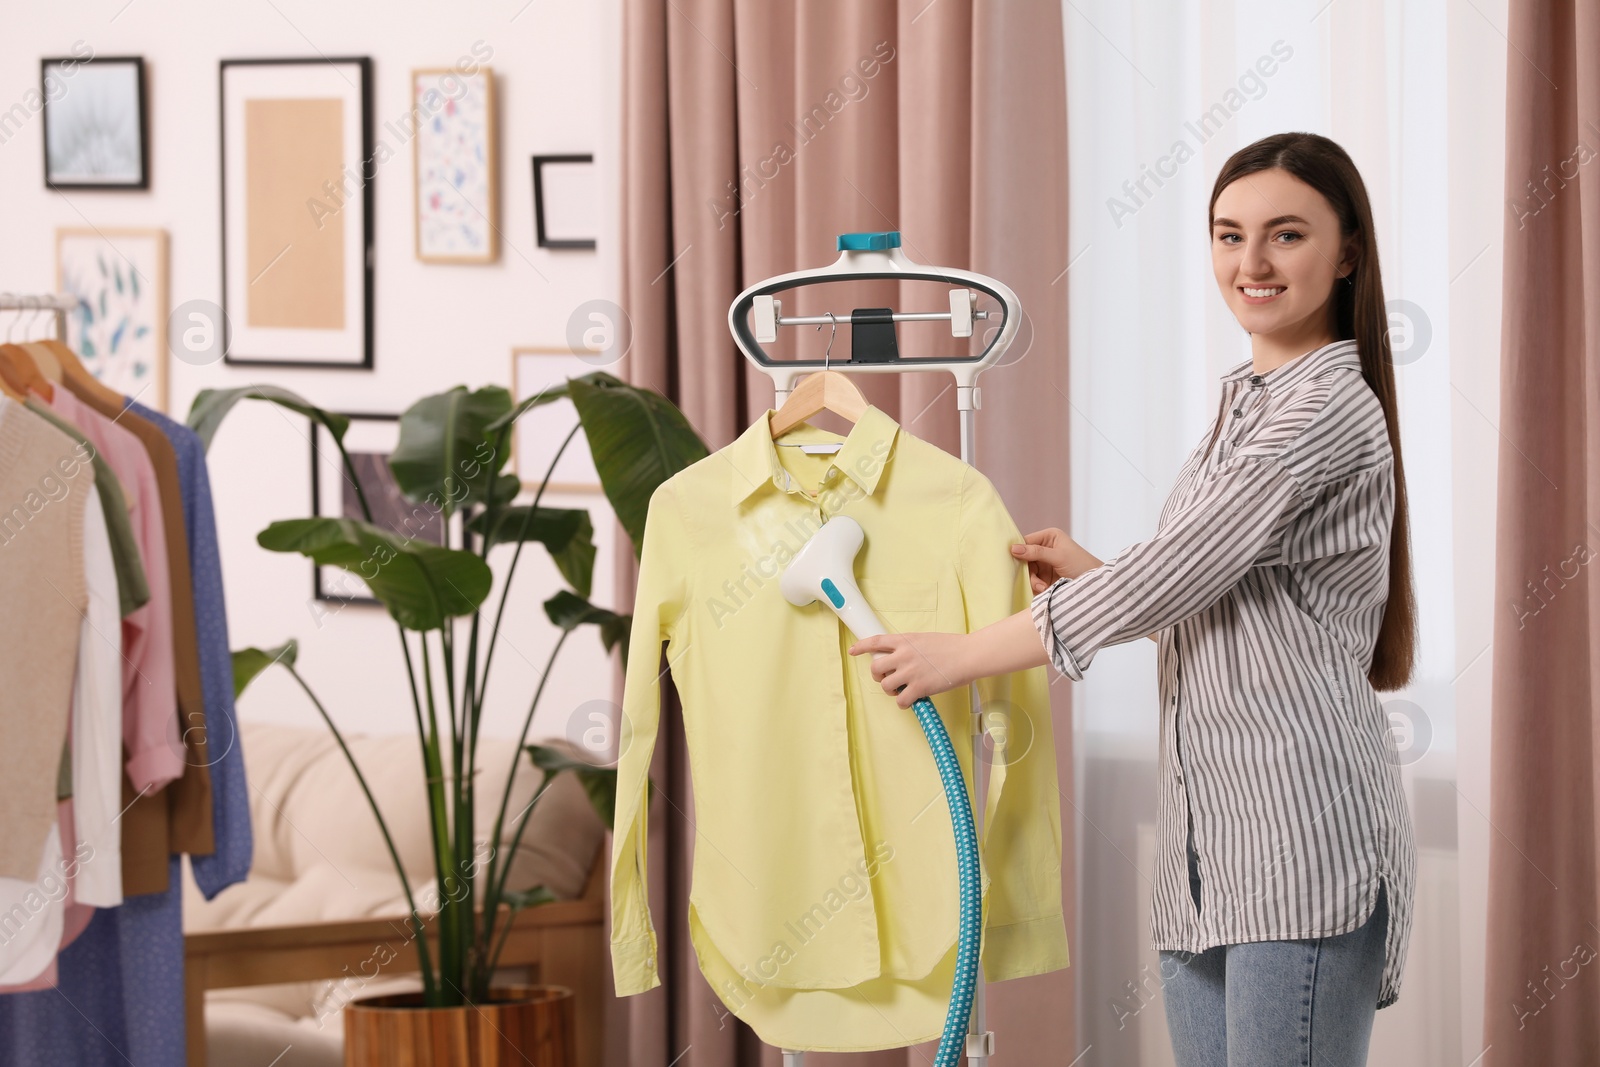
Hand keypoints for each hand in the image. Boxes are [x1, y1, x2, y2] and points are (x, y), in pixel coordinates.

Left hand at [847, 631, 970, 709]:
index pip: (875, 642)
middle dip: (878, 676)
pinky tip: (912, 700)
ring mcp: (910, 672)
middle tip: (889, 679)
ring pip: (885, 686)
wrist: (968, 655)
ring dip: (892, 691)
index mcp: (904, 641)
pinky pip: (901, 701)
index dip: (861, 647)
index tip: (853, 651)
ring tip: (904, 690)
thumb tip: (900, 658)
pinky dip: (904, 703)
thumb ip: (909, 647)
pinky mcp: (919, 687)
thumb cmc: (951, 646)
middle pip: (875, 668)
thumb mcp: (925, 639)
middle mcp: (903, 655)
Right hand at [1010, 527, 1100, 593]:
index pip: (1026, 541)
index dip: (1018, 550)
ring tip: (1043, 588)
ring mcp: (1044, 563)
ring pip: (1027, 572)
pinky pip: (1032, 581)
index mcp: (1049, 537)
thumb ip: (1036, 552)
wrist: (1094, 586)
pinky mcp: (1045, 577)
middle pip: (1024, 558)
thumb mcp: (1058, 556)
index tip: (1011, 561)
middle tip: (1034, 580)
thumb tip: (1013, 548)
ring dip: (1033, 581)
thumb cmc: (1082, 565)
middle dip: (1027, 571)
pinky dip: (1036, 586)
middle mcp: (1045, 548)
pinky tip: (1045, 589)